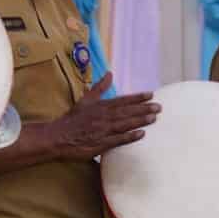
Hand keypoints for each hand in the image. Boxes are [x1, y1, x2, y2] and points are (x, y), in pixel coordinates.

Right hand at [37, 73, 159, 160]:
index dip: (137, 97)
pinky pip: (118, 139)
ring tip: (154, 118)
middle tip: (159, 107)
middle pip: (127, 112)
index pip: (123, 100)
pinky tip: (141, 134)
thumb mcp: (86, 100)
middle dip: (144, 109)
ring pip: (125, 124)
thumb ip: (99, 87)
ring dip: (140, 121)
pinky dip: (129, 136)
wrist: (59, 136)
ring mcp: (103, 130)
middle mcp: (104, 117)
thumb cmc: (74, 119)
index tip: (151, 95)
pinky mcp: (101, 143)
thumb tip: (109, 73)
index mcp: (101, 106)